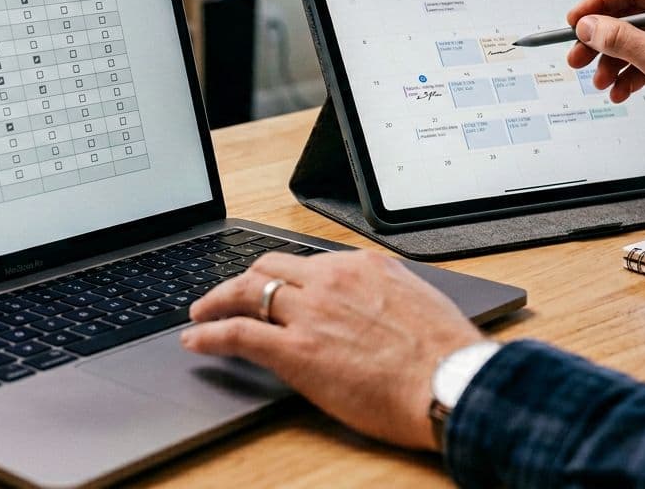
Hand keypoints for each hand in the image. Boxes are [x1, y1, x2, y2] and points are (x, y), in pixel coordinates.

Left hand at [182, 250, 483, 450]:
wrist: (449, 382)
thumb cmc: (444, 354)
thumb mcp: (416, 302)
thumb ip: (384, 294)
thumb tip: (372, 303)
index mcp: (362, 266)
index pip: (305, 261)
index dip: (280, 274)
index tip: (271, 283)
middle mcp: (331, 279)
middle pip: (268, 267)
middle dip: (242, 280)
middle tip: (226, 295)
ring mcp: (310, 312)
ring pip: (246, 292)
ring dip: (216, 301)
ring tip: (201, 313)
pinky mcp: (295, 350)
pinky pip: (237, 332)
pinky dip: (209, 333)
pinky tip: (195, 340)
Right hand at [566, 0, 644, 175]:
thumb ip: (621, 40)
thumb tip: (589, 27)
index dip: (598, 4)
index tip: (574, 21)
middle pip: (630, 17)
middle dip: (601, 40)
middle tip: (577, 57)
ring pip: (636, 41)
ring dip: (614, 62)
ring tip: (600, 82)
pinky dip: (631, 75)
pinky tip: (620, 91)